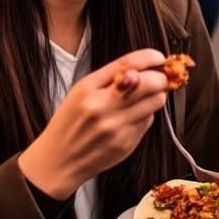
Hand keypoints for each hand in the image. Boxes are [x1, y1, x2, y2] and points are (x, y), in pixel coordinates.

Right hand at [20, 49, 169, 199]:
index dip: (149, 58)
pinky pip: (148, 121)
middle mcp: (102, 107)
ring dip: (155, 96)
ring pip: (155, 101)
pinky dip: (145, 116)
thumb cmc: (70, 123)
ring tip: (142, 98)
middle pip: (150, 83)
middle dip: (160, 78)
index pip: (127, 64)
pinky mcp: (126, 143)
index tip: (159, 57)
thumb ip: (110, 78)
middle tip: (158, 79)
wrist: (58, 161)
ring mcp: (115, 127)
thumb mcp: (80, 92)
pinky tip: (130, 119)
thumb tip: (144, 68)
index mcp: (87, 89)